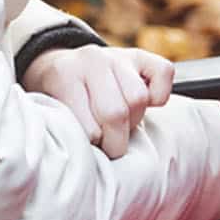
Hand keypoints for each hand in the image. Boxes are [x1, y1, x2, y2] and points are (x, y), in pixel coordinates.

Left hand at [21, 45, 173, 157]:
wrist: (66, 67)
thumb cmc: (63, 101)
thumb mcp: (55, 115)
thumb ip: (70, 133)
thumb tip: (87, 164)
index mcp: (65, 75)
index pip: (88, 128)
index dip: (93, 145)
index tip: (88, 146)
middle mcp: (92, 60)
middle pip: (116, 113)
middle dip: (115, 141)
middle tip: (106, 143)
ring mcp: (118, 56)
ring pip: (139, 97)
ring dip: (133, 121)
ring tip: (121, 125)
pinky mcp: (141, 56)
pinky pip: (164, 73)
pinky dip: (159, 94)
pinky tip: (144, 103)